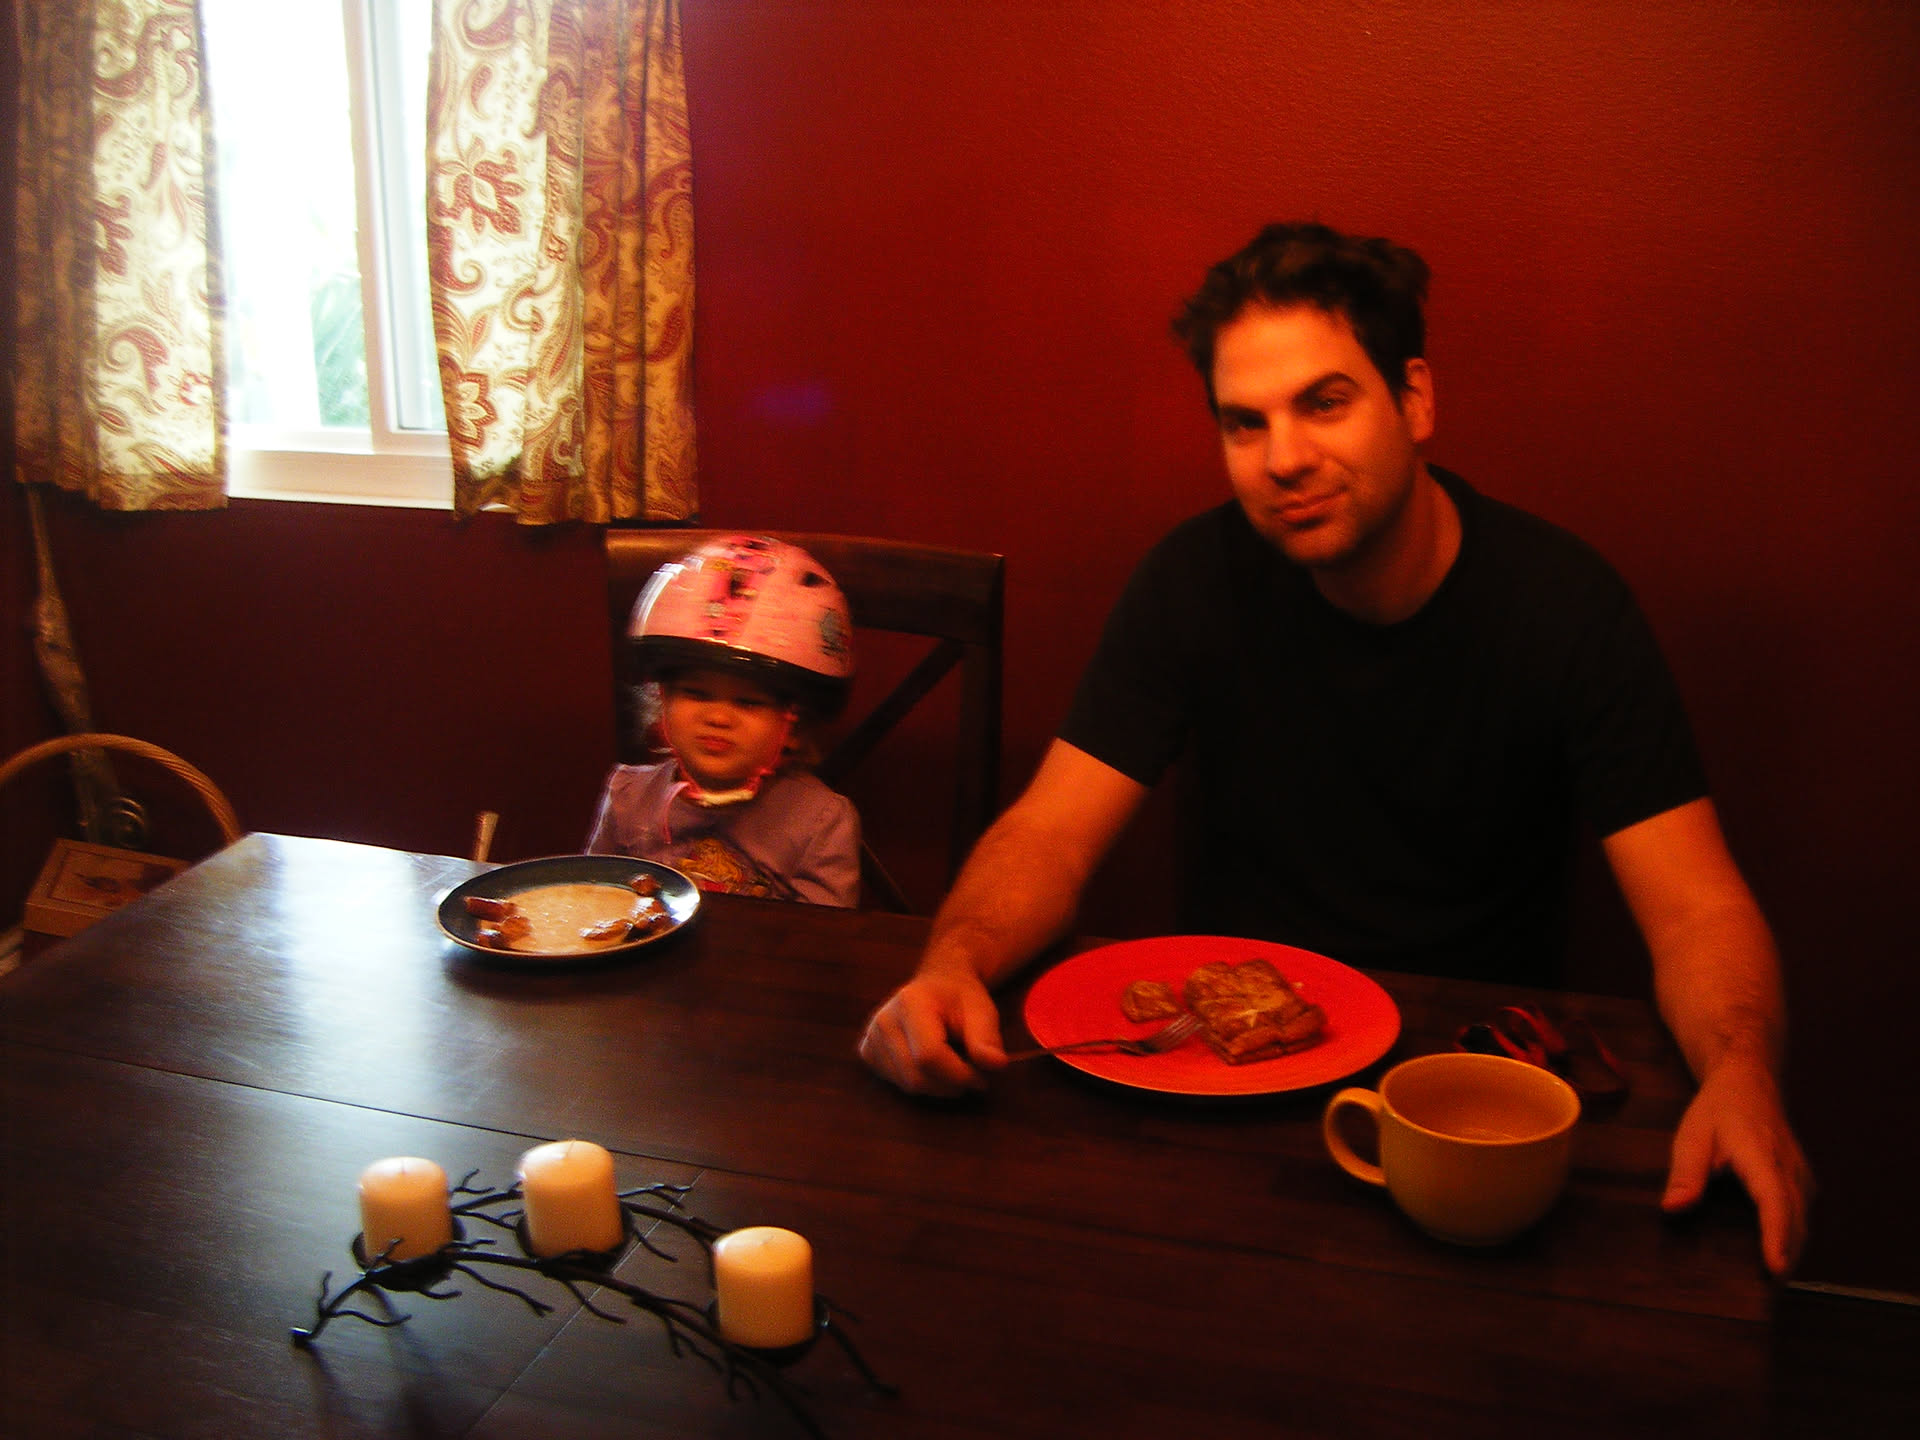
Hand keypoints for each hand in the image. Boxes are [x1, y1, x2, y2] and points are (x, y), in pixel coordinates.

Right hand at [858, 969, 1006, 1095]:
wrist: (938, 984)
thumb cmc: (961, 997)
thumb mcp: (982, 1010)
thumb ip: (987, 1038)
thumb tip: (997, 1065)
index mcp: (909, 1003)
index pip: (929, 1056)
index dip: (959, 1075)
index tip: (982, 1076)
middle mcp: (883, 1020)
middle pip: (916, 1076)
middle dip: (951, 1084)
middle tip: (972, 1073)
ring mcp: (871, 1037)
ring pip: (907, 1085)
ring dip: (938, 1085)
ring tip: (954, 1063)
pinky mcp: (868, 1051)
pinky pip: (896, 1083)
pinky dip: (921, 1082)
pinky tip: (932, 1065)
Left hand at [1661, 1051, 1812, 1275]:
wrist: (1749, 1082)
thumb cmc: (1718, 1109)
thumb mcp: (1692, 1135)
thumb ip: (1685, 1173)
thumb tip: (1673, 1209)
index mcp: (1761, 1156)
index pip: (1775, 1202)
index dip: (1776, 1237)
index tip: (1774, 1268)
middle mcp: (1790, 1169)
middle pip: (1795, 1221)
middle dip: (1784, 1257)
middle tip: (1764, 1295)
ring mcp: (1801, 1176)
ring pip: (1803, 1222)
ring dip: (1790, 1250)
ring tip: (1769, 1287)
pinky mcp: (1801, 1182)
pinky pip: (1801, 1215)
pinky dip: (1791, 1237)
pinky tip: (1775, 1257)